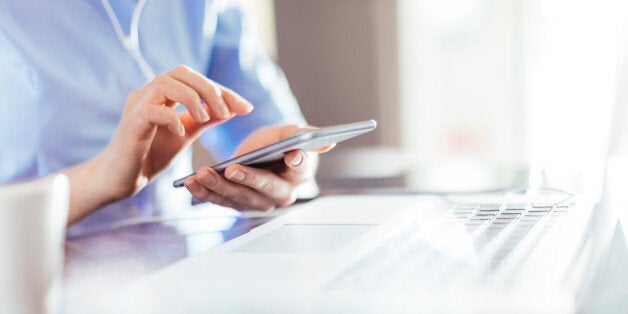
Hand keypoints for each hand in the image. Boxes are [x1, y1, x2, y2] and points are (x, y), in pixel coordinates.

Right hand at [65, 65, 252, 223]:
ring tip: (205, 118)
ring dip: (192, 98)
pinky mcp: (131, 122)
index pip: (195, 79)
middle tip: (228, 112)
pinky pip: (152, 110)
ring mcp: (137, 104)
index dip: (223, 90)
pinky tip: (181, 134)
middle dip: (210, 89)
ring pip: (166, 83)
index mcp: (163, 93)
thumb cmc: (151, 155)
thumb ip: (205, 120)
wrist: (121, 178)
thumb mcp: (186, 134)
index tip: (246, 108)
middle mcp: (149, 92)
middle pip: (182, 73)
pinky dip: (172, 119)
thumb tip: (232, 109)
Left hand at [183, 125, 332, 211]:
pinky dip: (203, 192)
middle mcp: (281, 195)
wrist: (260, 153)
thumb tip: (328, 142)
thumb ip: (304, 136)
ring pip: (238, 198)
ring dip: (218, 187)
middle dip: (247, 180)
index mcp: (299, 175)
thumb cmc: (278, 143)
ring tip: (201, 174)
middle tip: (232, 169)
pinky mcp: (236, 204)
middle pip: (264, 189)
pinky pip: (219, 200)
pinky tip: (189, 182)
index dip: (297, 162)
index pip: (300, 169)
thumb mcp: (289, 133)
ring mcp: (258, 203)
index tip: (293, 155)